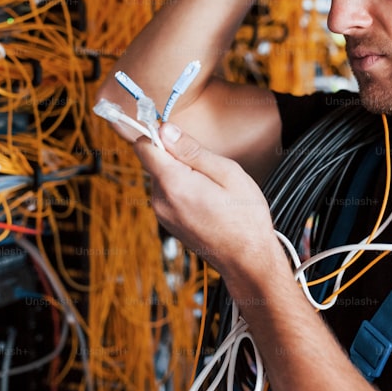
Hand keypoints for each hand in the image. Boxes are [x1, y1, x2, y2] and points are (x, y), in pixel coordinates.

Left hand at [132, 123, 278, 275]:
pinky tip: (207, 201)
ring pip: (162, 178)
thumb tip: (165, 129)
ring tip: (212, 189)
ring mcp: (163, 215)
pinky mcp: (168, 223)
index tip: (179, 137)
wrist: (248, 261)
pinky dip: (183, 190)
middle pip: (154, 162)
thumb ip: (192, 150)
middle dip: (176, 157)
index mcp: (173, 184)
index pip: (143, 146)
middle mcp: (160, 200)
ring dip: (181, 175)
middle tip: (209, 169)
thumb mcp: (227, 173)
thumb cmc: (245, 217)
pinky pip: (168, 195)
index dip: (158, 134)